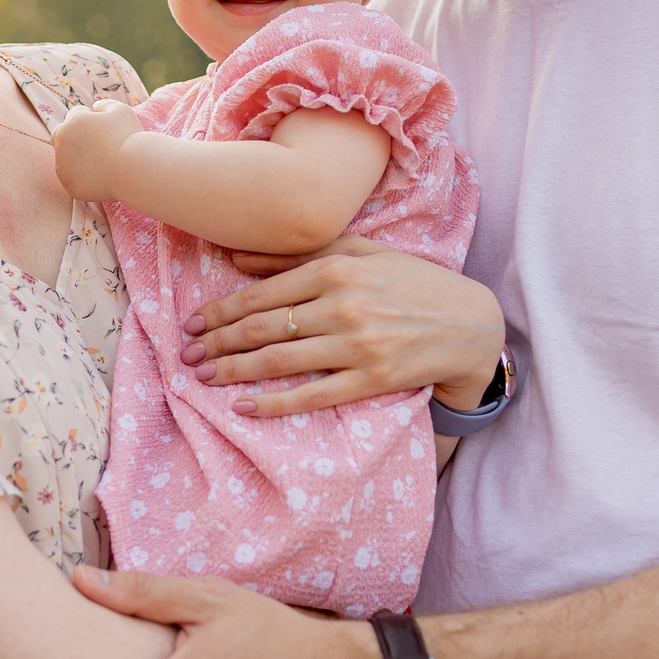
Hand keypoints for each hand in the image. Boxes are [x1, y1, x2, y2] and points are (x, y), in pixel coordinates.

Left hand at [51, 100, 143, 201]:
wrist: (133, 170)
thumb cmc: (129, 138)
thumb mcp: (121, 111)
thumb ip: (105, 105)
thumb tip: (95, 107)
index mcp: (73, 122)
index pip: (75, 114)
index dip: (89, 118)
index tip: (102, 127)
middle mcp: (62, 143)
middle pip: (60, 135)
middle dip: (72, 136)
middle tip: (93, 144)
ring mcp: (64, 167)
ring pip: (65, 160)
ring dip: (76, 158)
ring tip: (100, 162)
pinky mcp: (70, 186)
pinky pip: (73, 180)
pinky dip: (82, 178)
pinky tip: (100, 176)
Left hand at [186, 236, 503, 415]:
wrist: (471, 323)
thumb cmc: (411, 283)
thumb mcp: (361, 252)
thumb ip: (300, 253)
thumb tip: (237, 257)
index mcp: (337, 269)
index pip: (262, 294)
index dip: (221, 312)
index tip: (194, 324)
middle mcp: (343, 305)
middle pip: (263, 327)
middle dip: (218, 343)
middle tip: (186, 355)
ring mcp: (358, 345)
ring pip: (280, 360)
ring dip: (234, 370)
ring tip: (203, 377)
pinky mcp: (373, 379)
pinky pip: (313, 395)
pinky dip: (274, 403)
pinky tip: (244, 406)